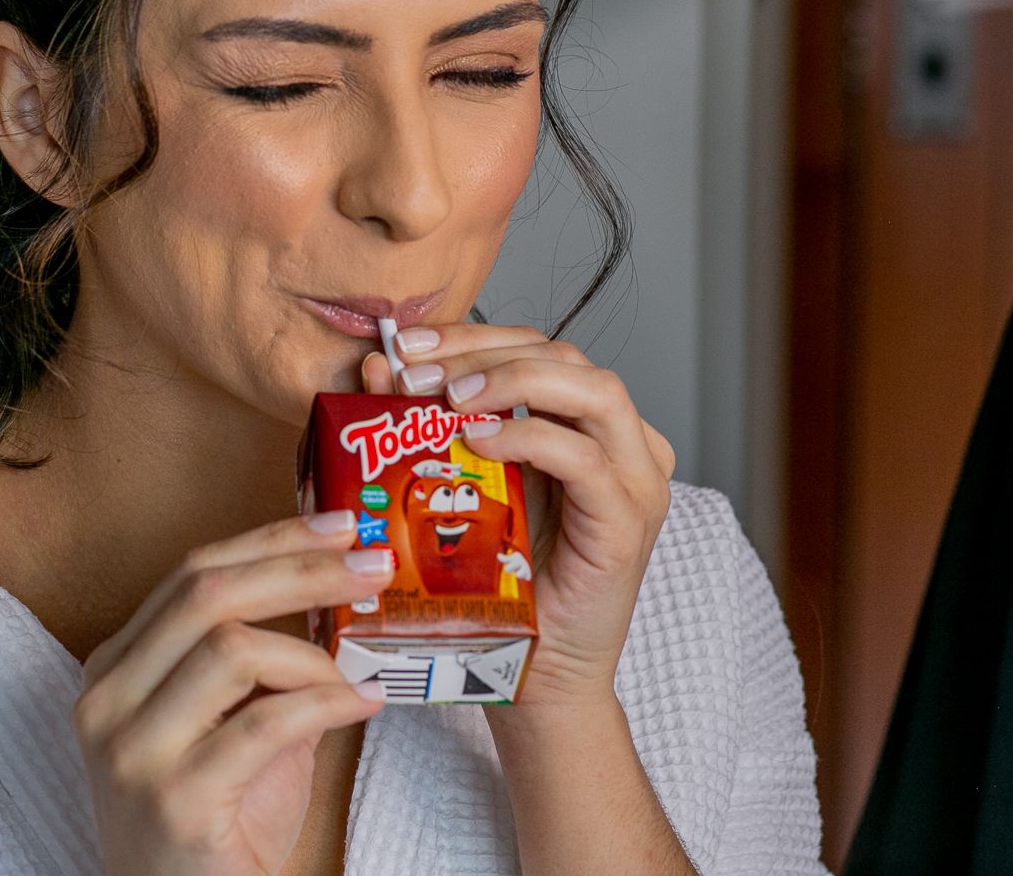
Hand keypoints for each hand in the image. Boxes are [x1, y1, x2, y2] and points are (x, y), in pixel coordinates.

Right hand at [74, 514, 390, 875]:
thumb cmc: (221, 821)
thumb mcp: (234, 720)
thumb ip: (265, 655)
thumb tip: (338, 580)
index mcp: (115, 667)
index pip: (193, 572)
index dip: (272, 538)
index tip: (339, 525)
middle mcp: (107, 700)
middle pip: (207, 593)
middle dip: (300, 567)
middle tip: (372, 565)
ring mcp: (132, 752)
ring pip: (231, 649)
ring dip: (312, 655)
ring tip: (353, 675)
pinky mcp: (174, 801)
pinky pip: (265, 724)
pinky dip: (327, 704)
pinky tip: (364, 703)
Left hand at [363, 324, 674, 710]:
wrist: (534, 675)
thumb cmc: (500, 586)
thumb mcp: (464, 488)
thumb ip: (430, 425)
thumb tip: (377, 364)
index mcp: (589, 425)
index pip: (538, 349)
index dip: (473, 337)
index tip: (407, 343)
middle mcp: (625, 442)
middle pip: (564, 356)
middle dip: (483, 352)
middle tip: (416, 369)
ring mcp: (635, 479)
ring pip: (591, 389)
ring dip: (512, 381)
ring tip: (449, 399)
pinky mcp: (627, 521)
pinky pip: (584, 457)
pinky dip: (528, 437)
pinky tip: (477, 440)